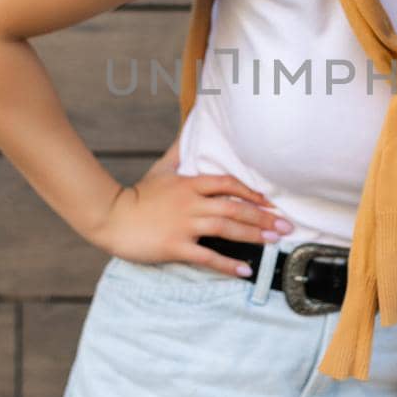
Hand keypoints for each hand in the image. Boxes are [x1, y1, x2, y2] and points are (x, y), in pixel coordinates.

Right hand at [84, 145, 293, 278]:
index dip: (252, 192)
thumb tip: (189, 128)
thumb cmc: (137, 195)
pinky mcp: (176, 246)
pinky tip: (244, 269)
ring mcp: (184, 224)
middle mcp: (191, 202)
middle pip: (235, 207)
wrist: (110, 216)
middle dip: (264, 217)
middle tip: (286, 225)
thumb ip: (178, 152)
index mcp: (189, 183)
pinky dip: (228, 264)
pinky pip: (208, 256)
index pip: (228, 183)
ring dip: (253, 235)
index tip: (271, 201)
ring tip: (274, 242)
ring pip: (227, 228)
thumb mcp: (160, 169)